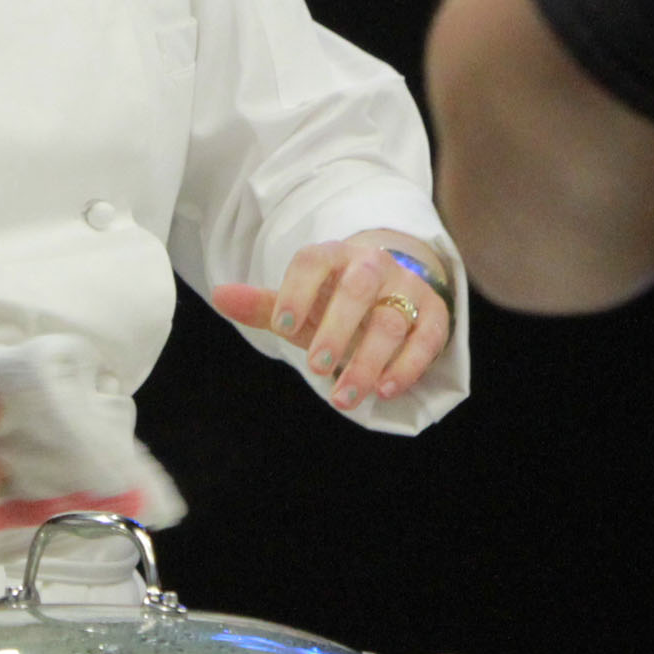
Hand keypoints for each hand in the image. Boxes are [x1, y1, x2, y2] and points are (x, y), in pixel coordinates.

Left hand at [211, 230, 453, 410]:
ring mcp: (408, 287)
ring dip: (368, 361)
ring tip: (345, 397)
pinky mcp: (434, 313)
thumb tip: (219, 296)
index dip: (297, 290)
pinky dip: (408, 366)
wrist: (393, 291)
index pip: (314, 260)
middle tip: (316, 367)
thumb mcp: (302, 304)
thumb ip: (264, 306)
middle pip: (358, 288)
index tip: (280, 326)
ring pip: (392, 320)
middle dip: (337, 329)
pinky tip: (386, 390)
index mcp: (335, 255)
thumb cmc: (336, 302)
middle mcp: (374, 265)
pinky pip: (427, 337)